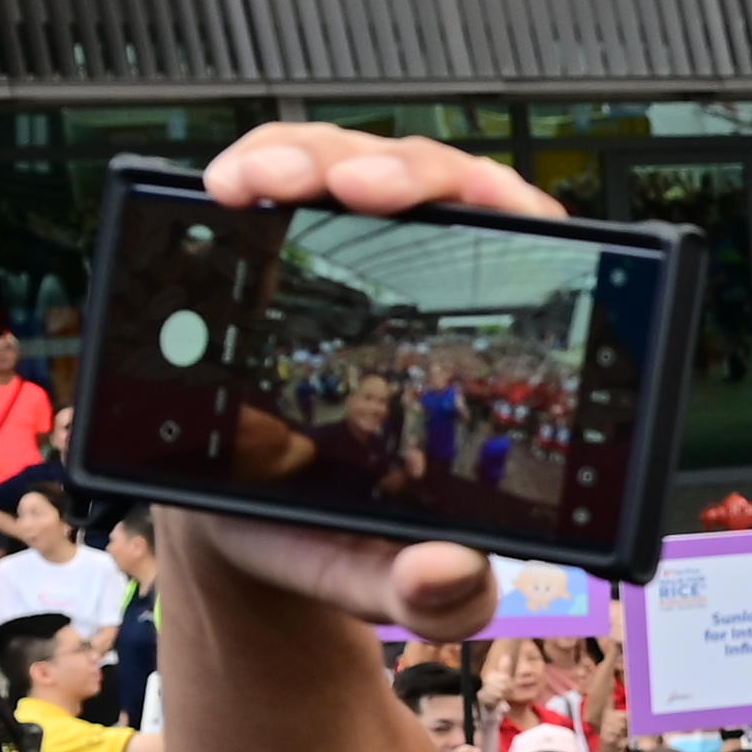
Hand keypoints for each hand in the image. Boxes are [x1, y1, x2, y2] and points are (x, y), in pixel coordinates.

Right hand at [185, 124, 573, 630]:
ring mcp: (345, 256)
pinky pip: (274, 178)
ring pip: (347, 164)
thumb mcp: (377, 576)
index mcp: (473, 349)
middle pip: (432, 186)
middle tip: (355, 187)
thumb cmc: (327, 530)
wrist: (237, 526)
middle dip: (395, 170)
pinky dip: (254, 167)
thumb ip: (431, 592)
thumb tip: (455, 575)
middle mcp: (416, 286)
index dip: (510, 208)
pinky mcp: (275, 247)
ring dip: (310, 158)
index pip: (523, 248)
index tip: (485, 200)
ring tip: (266, 182)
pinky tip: (227, 184)